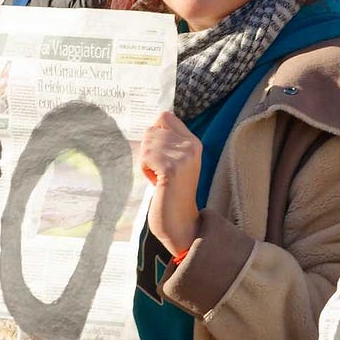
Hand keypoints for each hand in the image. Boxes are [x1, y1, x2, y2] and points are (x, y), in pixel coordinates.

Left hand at [141, 110, 201, 254]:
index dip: (154, 134)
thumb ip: (169, 142)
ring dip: (146, 162)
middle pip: (151, 130)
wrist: (180, 223)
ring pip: (146, 143)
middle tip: (161, 172)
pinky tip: (158, 184)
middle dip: (148, 151)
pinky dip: (145, 171)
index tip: (162, 156)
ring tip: (160, 179)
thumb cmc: (172, 193)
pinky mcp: (172, 169)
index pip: (165, 116)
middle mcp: (191, 146)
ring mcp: (183, 156)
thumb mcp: (176, 162)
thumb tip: (152, 124)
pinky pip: (145, 157)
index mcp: (194, 142)